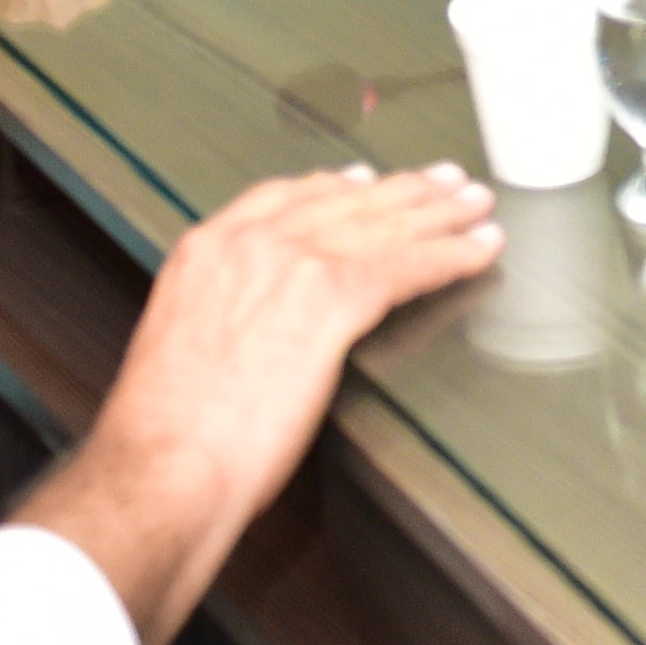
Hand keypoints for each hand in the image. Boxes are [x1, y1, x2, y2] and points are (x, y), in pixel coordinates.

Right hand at [17, 160, 505, 644]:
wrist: (166, 464)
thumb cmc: (164, 434)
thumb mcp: (179, 347)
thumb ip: (220, 317)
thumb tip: (251, 330)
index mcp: (204, 251)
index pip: (284, 196)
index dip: (334, 186)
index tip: (363, 180)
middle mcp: (249, 242)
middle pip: (344, 199)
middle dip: (401, 189)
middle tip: (442, 182)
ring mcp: (291, 264)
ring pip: (384, 223)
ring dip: (439, 212)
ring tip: (476, 205)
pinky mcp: (333, 298)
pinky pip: (408, 265)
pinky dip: (452, 255)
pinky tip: (480, 250)